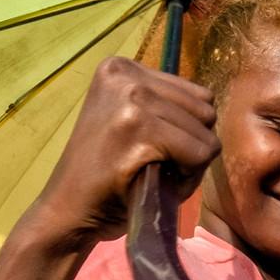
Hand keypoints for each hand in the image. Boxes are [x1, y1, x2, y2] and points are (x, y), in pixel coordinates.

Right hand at [28, 57, 217, 248]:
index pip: (196, 93)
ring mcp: (131, 100)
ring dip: (189, 162)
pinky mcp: (139, 130)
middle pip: (205, 108)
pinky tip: (153, 181)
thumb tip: (211, 109)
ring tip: (152, 172)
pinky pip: (199, 153)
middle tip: (153, 165)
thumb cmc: (105, 174)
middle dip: (191, 144)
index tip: (148, 147)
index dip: (185, 130)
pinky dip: (187, 177)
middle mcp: (125, 76)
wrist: (67, 211)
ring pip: (205, 132)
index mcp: (121, 68)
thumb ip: (166, 107)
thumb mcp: (132, 122)